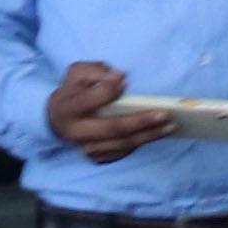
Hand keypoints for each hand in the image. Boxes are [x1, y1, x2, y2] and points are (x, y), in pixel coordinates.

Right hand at [44, 57, 179, 155]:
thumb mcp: (76, 73)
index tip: (123, 77)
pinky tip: (158, 134)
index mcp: (69, 107)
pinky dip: (142, 142)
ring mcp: (86, 147)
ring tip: (171, 126)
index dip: (107, 89)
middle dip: (141, 121)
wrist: (56, 119)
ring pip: (122, 143)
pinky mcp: (96, 157)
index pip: (89, 100)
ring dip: (149, 135)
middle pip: (113, 128)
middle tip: (165, 114)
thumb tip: (118, 76)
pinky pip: (122, 152)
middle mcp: (76, 131)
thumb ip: (95, 71)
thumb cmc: (73, 91)